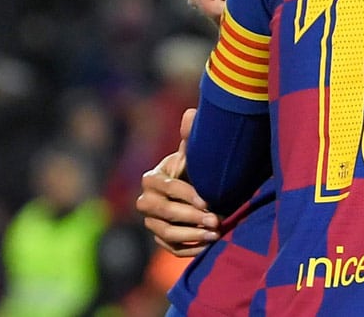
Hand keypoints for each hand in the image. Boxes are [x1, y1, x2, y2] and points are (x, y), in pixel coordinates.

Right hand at [137, 108, 218, 256]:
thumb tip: (190, 114)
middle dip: (192, 217)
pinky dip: (189, 249)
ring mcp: (151, 222)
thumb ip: (190, 137)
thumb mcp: (192, 153)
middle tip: (217, 220)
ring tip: (217, 234)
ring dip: (192, 235)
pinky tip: (209, 246)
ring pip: (166, 233)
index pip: (169, 188)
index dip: (188, 195)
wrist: (194, 188)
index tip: (209, 200)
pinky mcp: (160, 238)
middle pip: (164, 212)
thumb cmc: (194, 167)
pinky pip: (170, 247)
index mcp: (152, 178)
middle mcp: (145, 201)